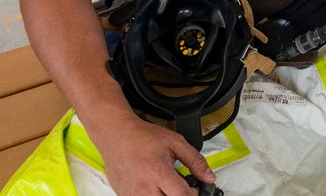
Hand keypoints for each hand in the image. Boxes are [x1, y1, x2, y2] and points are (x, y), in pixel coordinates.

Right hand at [93, 114, 214, 194]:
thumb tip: (210, 177)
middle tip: (181, 188)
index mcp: (158, 173)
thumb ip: (195, 160)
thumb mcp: (175, 142)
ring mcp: (132, 195)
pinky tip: (155, 188)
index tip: (194, 188)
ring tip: (167, 187)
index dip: (193, 194)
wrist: (116, 135)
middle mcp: (144, 188)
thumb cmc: (144, 137)